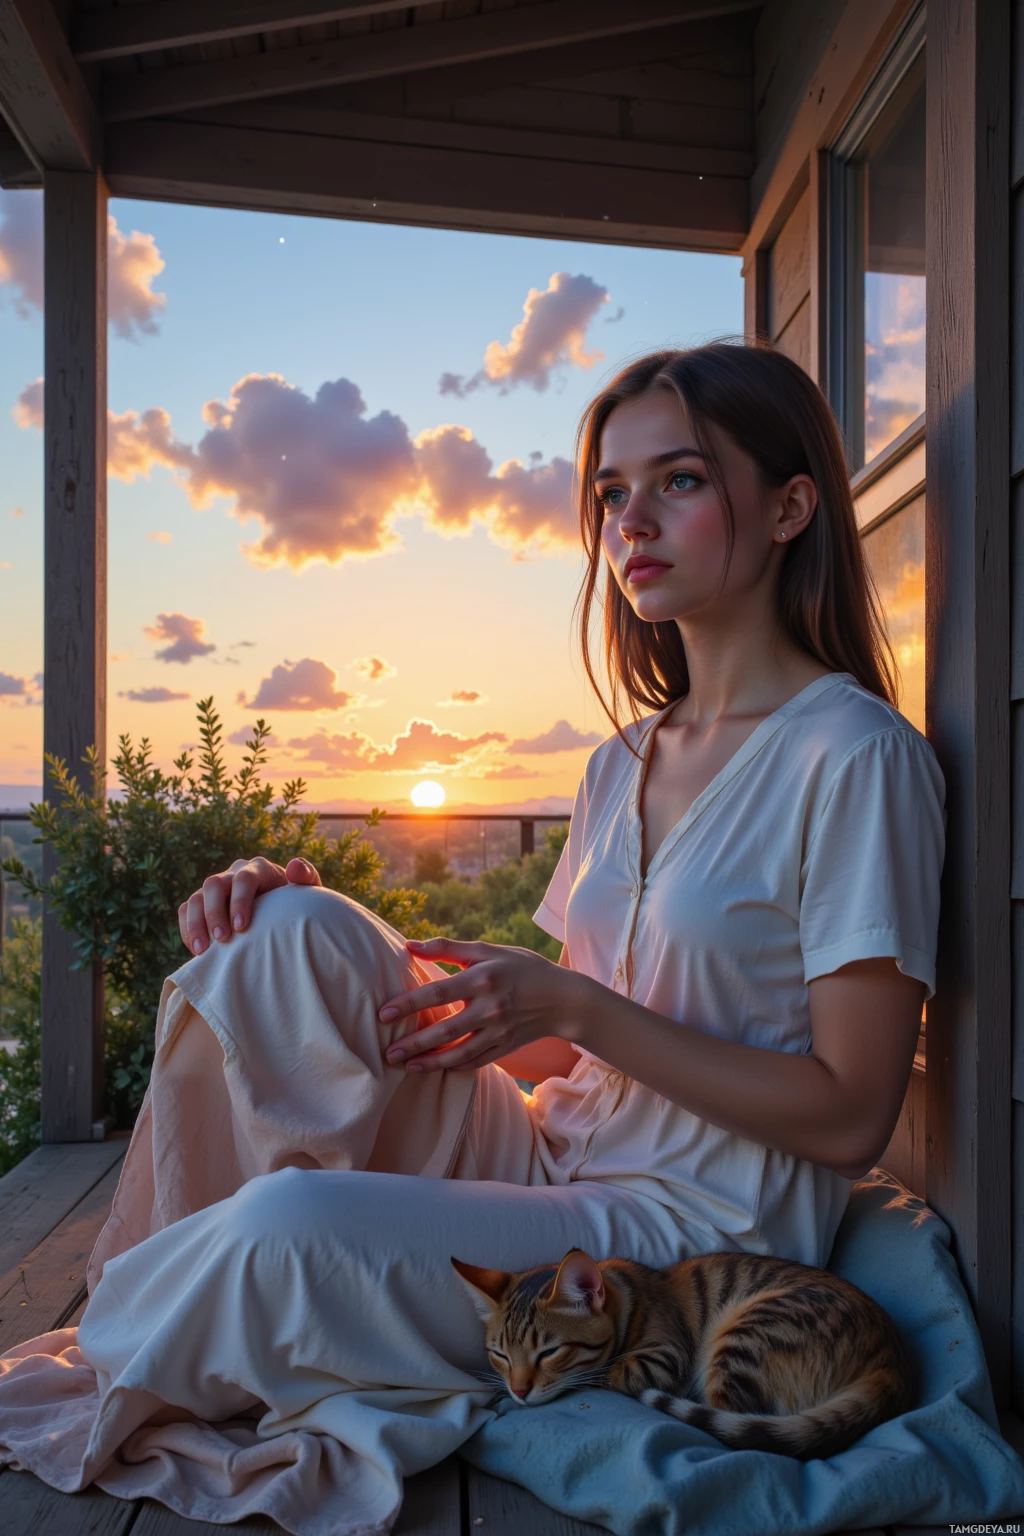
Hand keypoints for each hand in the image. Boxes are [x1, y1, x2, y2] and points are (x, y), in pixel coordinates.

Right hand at [178, 856, 321, 954]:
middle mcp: (234, 874)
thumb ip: (307, 878)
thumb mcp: (308, 893)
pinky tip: (197, 951)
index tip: (241, 927)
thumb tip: (294, 866)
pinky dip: (187, 929)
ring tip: (203, 951)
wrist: (285, 917)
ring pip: (196, 898)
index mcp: (259, 869)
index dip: (240, 901)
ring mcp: (216, 889)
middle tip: (222, 939)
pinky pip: (186, 910)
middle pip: (214, 885)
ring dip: (196, 924)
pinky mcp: (203, 904)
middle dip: (214, 913)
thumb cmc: (297, 905)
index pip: (244, 879)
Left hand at [377, 936, 581, 1071]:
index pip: (438, 993)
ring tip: (405, 1066)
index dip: (409, 1004)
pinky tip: (433, 1068)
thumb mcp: (488, 951)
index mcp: (483, 979)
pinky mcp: (505, 1048)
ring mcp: (498, 1032)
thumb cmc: (521, 967)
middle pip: (444, 1029)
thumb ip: (448, 948)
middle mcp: (490, 1008)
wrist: (563, 998)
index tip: (384, 1013)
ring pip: (458, 1053)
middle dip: (413, 1043)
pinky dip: (453, 1067)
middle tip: (387, 1052)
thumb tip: (410, 945)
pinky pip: (474, 1061)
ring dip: (429, 1062)